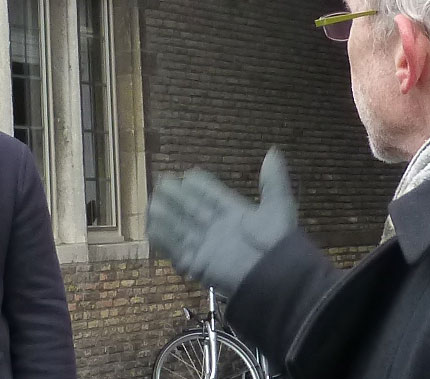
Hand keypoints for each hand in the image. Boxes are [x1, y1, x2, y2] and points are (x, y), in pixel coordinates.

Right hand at [149, 148, 297, 295]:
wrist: (274, 279)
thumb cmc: (276, 242)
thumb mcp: (278, 206)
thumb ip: (273, 181)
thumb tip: (272, 151)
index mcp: (237, 215)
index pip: (214, 197)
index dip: (201, 186)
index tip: (188, 175)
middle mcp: (219, 230)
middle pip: (193, 210)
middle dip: (177, 197)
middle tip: (161, 182)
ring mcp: (207, 247)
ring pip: (181, 228)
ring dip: (166, 215)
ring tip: (152, 201)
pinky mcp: (198, 265)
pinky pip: (176, 250)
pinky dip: (164, 239)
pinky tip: (152, 225)